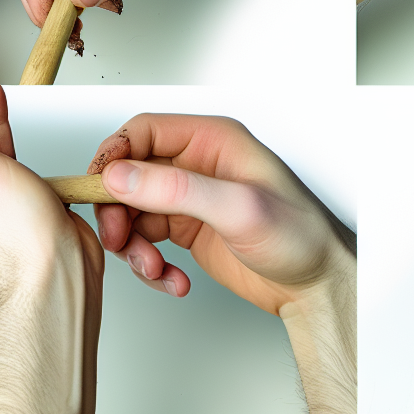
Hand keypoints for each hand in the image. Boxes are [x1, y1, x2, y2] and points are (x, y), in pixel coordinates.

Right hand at [92, 114, 355, 413]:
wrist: (315, 283)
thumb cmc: (297, 235)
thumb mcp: (237, 209)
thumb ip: (176, 190)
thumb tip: (121, 175)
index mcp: (213, 139)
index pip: (145, 131)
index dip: (115, 156)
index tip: (99, 190)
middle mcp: (199, 163)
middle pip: (131, 173)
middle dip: (119, 210)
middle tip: (120, 241)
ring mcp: (193, 197)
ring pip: (134, 210)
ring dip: (133, 244)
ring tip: (153, 270)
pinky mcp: (190, 228)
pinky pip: (147, 239)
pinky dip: (149, 264)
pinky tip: (172, 280)